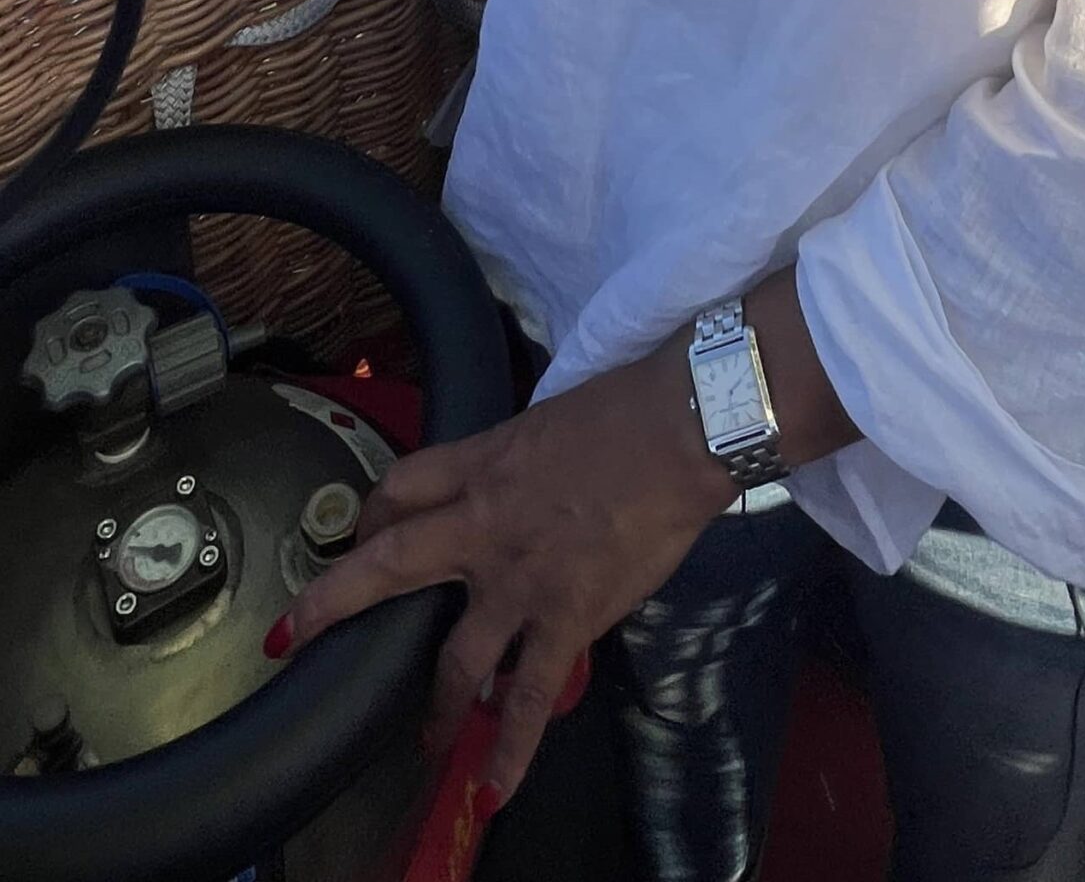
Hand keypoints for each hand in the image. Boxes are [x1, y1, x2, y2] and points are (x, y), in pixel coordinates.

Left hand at [267, 344, 730, 810]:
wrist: (681, 430)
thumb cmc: (627, 409)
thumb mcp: (550, 420)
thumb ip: (524, 458)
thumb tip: (528, 476)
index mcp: (481, 467)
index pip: (403, 487)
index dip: (376, 511)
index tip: (366, 529)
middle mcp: (482, 529)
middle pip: (386, 565)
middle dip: (333, 602)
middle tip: (293, 636)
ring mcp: (518, 581)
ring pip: (453, 655)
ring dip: (435, 704)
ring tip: (426, 741)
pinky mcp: (565, 617)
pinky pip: (529, 695)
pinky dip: (511, 746)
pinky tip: (495, 786)